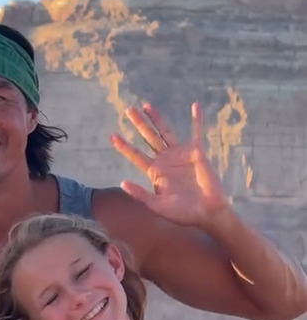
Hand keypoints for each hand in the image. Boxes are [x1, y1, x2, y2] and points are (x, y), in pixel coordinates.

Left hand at [111, 102, 230, 228]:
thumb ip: (140, 194)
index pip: (136, 156)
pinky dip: (197, 120)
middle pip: (149, 138)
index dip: (124, 147)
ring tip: (146, 105)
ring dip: (157, 118)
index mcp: (154, 172)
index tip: (112, 137)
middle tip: (129, 110)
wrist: (206, 213)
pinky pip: (196, 133)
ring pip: (165, 132)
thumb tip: (122, 183)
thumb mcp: (157, 206)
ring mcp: (180, 155)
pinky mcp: (197, 153)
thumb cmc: (182, 213)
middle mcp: (165, 161)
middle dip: (139, 124)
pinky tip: (195, 106)